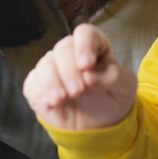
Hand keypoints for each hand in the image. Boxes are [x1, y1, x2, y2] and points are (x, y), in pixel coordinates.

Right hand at [22, 24, 136, 129]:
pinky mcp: (38, 86)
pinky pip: (32, 84)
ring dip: (52, 83)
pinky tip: (49, 105)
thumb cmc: (112, 99)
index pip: (85, 33)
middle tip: (78, 91)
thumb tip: (90, 76)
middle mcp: (71, 53)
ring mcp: (53, 68)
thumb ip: (113, 77)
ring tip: (61, 100)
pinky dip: (39, 94)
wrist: (98, 125)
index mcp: (95, 46)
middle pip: (63, 49)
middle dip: (69, 71)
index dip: (84, 45)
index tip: (86, 65)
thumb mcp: (125, 88)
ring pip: (45, 65)